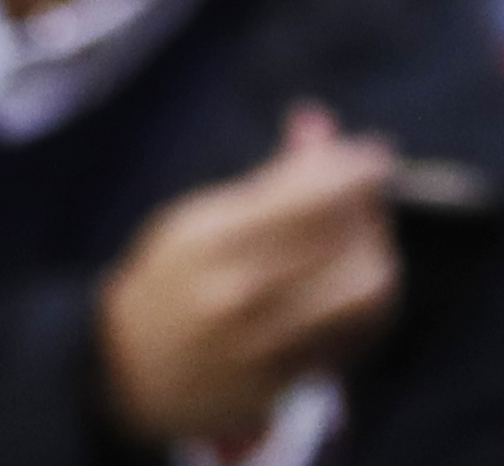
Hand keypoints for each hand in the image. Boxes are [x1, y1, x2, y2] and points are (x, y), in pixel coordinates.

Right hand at [97, 103, 401, 447]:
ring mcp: (259, 345)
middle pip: (345, 238)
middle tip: (367, 199)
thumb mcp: (199, 219)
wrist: (126, 376)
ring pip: (363, 289)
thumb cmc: (170, 283)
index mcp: (208, 242)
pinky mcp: (281, 384)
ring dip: (376, 255)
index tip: (375, 156)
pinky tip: (353, 285)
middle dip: (369, 209)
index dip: (358, 168)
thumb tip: (318, 121)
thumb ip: (267, 177)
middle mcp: (235, 294)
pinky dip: (368, 302)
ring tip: (362, 243)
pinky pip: (355, 334)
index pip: (311, 194)